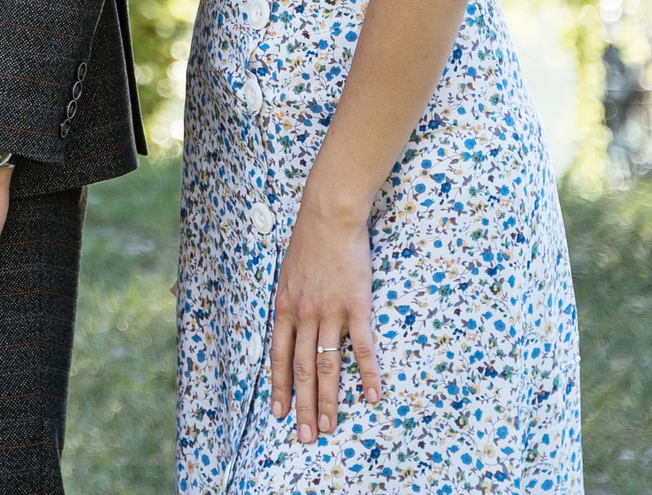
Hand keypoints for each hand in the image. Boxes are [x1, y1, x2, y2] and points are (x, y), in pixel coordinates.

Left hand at [269, 199, 383, 440]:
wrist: (329, 215)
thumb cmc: (308, 241)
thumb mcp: (286, 272)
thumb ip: (287, 300)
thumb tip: (284, 320)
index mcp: (285, 307)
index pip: (277, 357)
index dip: (278, 387)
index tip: (279, 414)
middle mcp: (304, 314)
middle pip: (300, 369)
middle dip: (303, 406)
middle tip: (306, 437)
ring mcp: (330, 312)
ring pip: (327, 365)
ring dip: (329, 400)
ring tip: (331, 428)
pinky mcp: (357, 306)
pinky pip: (363, 348)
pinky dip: (369, 374)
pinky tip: (374, 396)